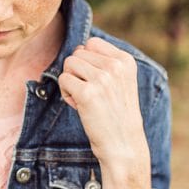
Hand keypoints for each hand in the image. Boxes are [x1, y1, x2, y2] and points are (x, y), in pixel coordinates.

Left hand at [58, 37, 149, 172]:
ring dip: (71, 81)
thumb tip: (78, 48)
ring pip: (68, 64)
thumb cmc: (117, 113)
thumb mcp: (121, 81)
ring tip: (84, 98)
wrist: (124, 145)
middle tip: (90, 92)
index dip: (87, 61)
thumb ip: (104, 62)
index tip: (96, 80)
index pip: (92, 43)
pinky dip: (66, 93)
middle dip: (78, 72)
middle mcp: (115, 66)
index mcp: (125, 60)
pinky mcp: (87, 93)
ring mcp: (102, 79)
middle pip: (78, 53)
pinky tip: (79, 105)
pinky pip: (63, 79)